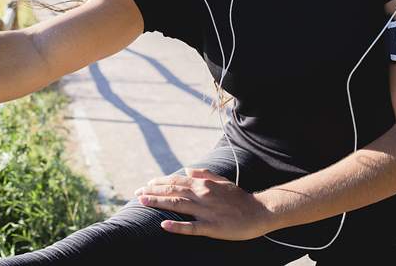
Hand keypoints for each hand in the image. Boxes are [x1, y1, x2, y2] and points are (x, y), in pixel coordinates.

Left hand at [134, 167, 273, 239]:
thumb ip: (204, 174)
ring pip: (178, 205)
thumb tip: (188, 169)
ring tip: (143, 202)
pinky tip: (164, 225)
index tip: (145, 185)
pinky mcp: (211, 226)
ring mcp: (206, 211)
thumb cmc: (239, 198)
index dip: (159, 182)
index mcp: (203, 184)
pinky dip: (177, 226)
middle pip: (172, 191)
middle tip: (136, 194)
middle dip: (153, 192)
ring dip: (158, 203)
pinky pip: (191, 227)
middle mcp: (202, 194)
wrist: (259, 212)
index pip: (176, 181)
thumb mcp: (221, 181)